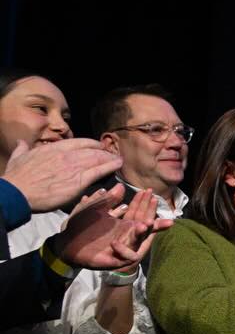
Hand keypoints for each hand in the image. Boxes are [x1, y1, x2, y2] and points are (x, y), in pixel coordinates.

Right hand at [3, 138, 122, 211]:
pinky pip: (99, 171)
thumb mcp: (18, 158)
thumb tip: (21, 143)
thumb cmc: (17, 178)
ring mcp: (73, 167)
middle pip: (92, 150)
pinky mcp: (78, 181)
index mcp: (53, 148)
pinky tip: (118, 165)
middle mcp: (66, 155)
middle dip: (104, 152)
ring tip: (118, 160)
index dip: (92, 144)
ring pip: (97, 159)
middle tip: (112, 155)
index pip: (80, 142)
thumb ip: (22, 149)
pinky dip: (110, 166)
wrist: (18, 192)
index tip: (99, 146)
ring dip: (110, 159)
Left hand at [49, 184, 173, 269]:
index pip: (140, 213)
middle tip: (155, 203)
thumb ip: (109, 199)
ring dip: (143, 232)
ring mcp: (123, 247)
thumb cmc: (80, 226)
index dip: (146, 203)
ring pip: (140, 241)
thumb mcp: (95, 209)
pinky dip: (124, 250)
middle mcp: (127, 235)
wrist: (67, 244)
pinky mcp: (116, 259)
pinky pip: (128, 256)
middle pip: (145, 226)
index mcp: (124, 224)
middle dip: (152, 216)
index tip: (150, 192)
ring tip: (145, 224)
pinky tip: (114, 243)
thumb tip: (121, 186)